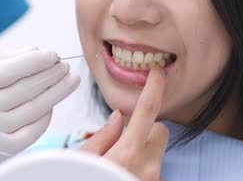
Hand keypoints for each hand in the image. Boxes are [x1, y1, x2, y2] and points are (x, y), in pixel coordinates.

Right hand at [0, 48, 80, 179]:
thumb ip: (5, 62)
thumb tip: (37, 52)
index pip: (8, 71)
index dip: (33, 62)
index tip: (51, 55)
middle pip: (25, 90)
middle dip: (50, 75)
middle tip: (64, 66)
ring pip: (33, 109)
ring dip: (56, 93)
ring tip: (70, 80)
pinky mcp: (2, 149)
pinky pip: (32, 131)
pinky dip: (46, 116)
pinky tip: (53, 105)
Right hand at [80, 66, 168, 180]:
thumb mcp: (82, 160)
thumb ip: (102, 137)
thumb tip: (117, 117)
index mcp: (128, 154)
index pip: (148, 109)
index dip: (154, 86)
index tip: (157, 73)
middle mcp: (148, 168)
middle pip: (160, 130)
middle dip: (146, 129)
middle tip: (124, 141)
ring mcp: (155, 180)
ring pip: (157, 152)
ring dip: (144, 153)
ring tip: (120, 165)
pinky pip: (154, 170)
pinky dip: (143, 169)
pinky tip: (124, 175)